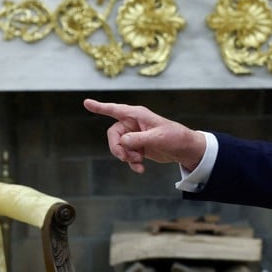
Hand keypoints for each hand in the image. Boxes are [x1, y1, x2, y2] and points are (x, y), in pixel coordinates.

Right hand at [83, 98, 206, 173]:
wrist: (185, 149)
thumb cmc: (175, 137)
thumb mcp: (158, 138)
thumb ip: (139, 139)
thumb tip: (123, 141)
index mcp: (138, 115)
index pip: (115, 110)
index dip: (100, 107)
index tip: (86, 103)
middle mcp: (133, 123)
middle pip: (114, 134)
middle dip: (117, 148)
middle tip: (126, 158)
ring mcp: (135, 135)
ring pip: (119, 146)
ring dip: (126, 157)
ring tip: (139, 162)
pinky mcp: (138, 146)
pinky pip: (127, 155)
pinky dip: (132, 163)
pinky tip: (140, 169)